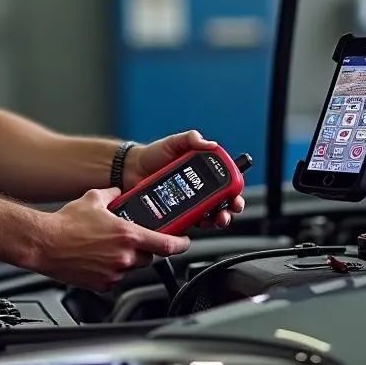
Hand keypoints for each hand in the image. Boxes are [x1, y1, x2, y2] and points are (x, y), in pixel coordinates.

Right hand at [35, 187, 190, 291]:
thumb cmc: (66, 223)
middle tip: (131, 240)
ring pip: (131, 268)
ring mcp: (114, 273)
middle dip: (144, 249)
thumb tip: (119, 193)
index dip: (180, 244)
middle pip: (149, 257)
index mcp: (128, 235)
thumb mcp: (94, 198)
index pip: (167, 245)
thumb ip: (114, 194)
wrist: (44, 243)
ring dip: (126, 259)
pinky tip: (97, 259)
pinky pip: (115, 278)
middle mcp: (124, 256)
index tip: (184, 242)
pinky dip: (111, 270)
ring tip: (107, 248)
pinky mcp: (102, 285)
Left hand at [125, 130, 245, 229]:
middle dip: (228, 211)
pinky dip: (194, 225)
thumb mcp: (174, 142)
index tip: (235, 195)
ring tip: (214, 220)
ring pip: (209, 216)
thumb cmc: (152, 155)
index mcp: (203, 173)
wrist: (130, 170)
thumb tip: (210, 144)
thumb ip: (191, 139)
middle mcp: (198, 189)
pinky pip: (188, 223)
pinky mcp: (176, 214)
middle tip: (226, 211)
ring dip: (216, 221)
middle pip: (221, 204)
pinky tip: (195, 223)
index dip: (235, 191)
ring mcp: (188, 203)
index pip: (226, 183)